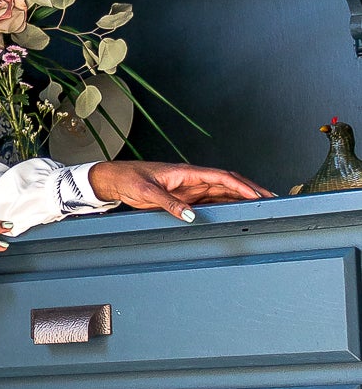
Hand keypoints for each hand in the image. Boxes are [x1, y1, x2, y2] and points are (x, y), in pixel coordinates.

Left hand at [87, 160, 271, 222]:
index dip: (241, 185)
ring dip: (242, 198)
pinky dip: (228, 204)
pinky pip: (212, 200)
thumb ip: (169, 204)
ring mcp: (192, 188)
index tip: (257, 194)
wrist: (117, 179)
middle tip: (271, 199)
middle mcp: (193, 179)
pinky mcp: (186, 197)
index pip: (221, 177)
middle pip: (229, 183)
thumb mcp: (147, 192)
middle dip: (251, 190)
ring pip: (224, 192)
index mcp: (187, 172)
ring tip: (262, 205)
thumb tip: (190, 216)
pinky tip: (239, 211)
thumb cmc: (130, 178)